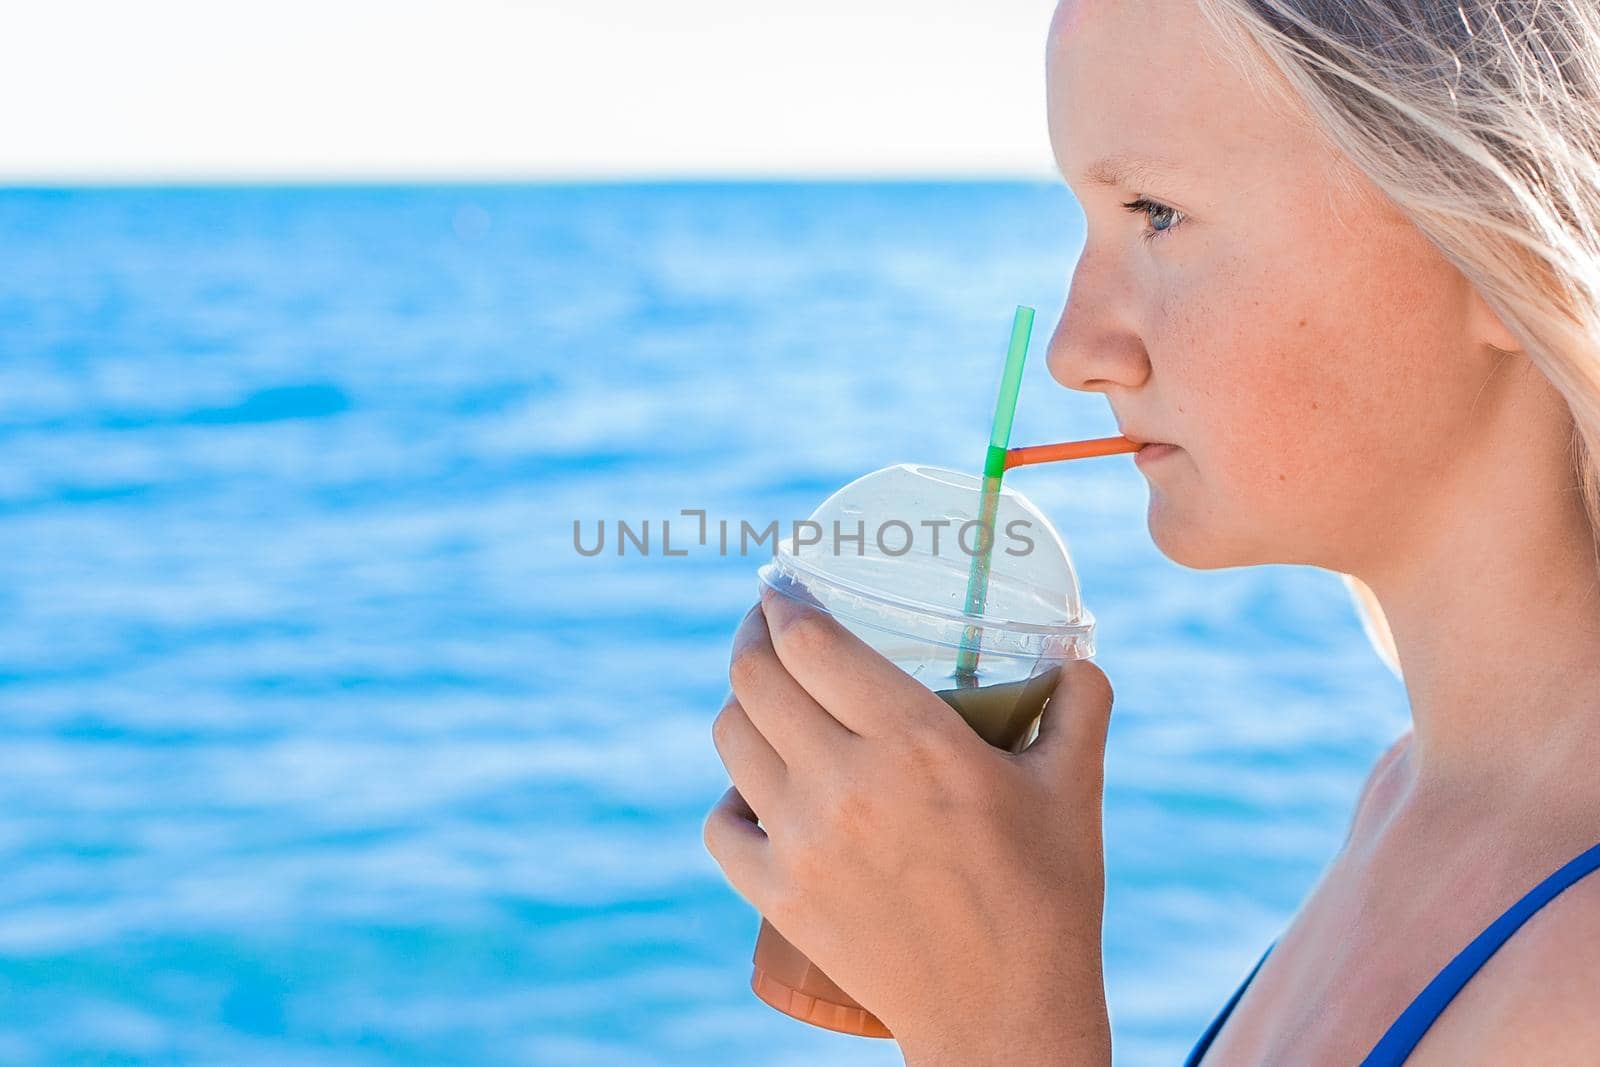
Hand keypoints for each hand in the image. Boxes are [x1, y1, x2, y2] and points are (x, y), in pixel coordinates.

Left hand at [702, 583, 1113, 1064]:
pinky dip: (730, 799)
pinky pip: (720, 826)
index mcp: (917, 742)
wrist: (1006, 1017)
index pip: (811, 643)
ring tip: (766, 701)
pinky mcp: (778, 896)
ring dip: (741, 707)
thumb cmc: (1048, 899)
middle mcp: (846, 783)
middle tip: (766, 630)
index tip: (781, 588)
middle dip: (751, 638)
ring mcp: (802, 842)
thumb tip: (1080, 657)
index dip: (783, 603)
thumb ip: (1080, 706)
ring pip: (730, 741)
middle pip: (755, 678)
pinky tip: (754, 791)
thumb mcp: (1076, 789)